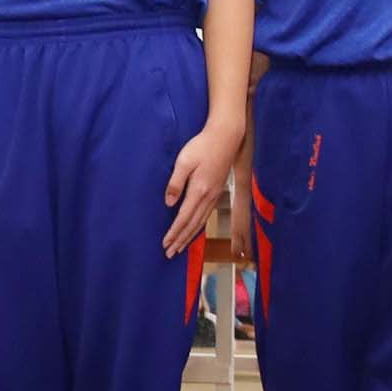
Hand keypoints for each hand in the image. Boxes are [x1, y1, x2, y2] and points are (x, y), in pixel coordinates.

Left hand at [161, 118, 240, 256]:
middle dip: (181, 240)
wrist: (226, 137)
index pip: (183, 217)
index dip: (174, 232)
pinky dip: (198, 226)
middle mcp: (208, 197)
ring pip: (201, 222)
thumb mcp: (184, 161)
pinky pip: (206, 215)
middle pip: (193, 224)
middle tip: (170, 254)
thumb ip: (176, 183)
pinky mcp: (217, 192)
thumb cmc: (202, 146)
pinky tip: (194, 230)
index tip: (165, 244)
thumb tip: (169, 203)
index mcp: (199, 190)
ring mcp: (215, 195)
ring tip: (180, 247)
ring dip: (190, 236)